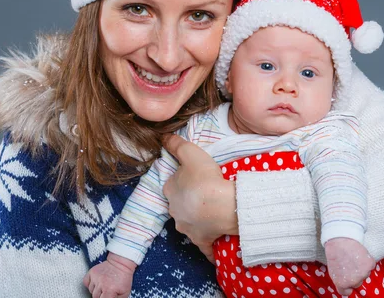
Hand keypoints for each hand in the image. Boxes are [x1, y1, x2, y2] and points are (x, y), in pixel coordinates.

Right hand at [83, 252, 136, 297]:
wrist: (121, 262)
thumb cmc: (123, 277)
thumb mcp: (124, 292)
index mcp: (109, 290)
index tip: (106, 296)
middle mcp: (101, 283)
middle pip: (95, 297)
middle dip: (101, 296)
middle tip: (106, 291)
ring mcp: (95, 277)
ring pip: (91, 290)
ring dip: (96, 290)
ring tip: (103, 285)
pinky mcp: (92, 272)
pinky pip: (86, 282)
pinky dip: (89, 284)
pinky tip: (96, 282)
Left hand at [162, 134, 237, 262]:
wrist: (221, 205)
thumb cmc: (205, 178)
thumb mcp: (190, 153)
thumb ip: (176, 144)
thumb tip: (163, 137)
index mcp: (170, 191)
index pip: (173, 183)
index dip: (183, 179)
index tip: (196, 176)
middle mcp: (174, 211)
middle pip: (180, 203)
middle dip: (189, 200)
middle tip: (206, 192)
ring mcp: (187, 228)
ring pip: (189, 222)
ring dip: (197, 219)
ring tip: (213, 211)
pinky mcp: (202, 240)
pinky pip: (204, 245)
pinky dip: (208, 245)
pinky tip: (215, 241)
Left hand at [324, 237, 374, 296]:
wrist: (339, 238)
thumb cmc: (334, 252)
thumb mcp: (332, 270)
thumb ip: (340, 280)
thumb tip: (346, 284)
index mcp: (342, 284)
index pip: (347, 292)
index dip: (346, 284)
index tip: (346, 277)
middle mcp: (354, 282)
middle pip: (357, 283)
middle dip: (354, 275)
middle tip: (349, 264)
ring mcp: (363, 274)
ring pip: (364, 274)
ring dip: (361, 268)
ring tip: (353, 257)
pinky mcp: (370, 265)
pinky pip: (370, 266)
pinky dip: (367, 261)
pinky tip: (359, 254)